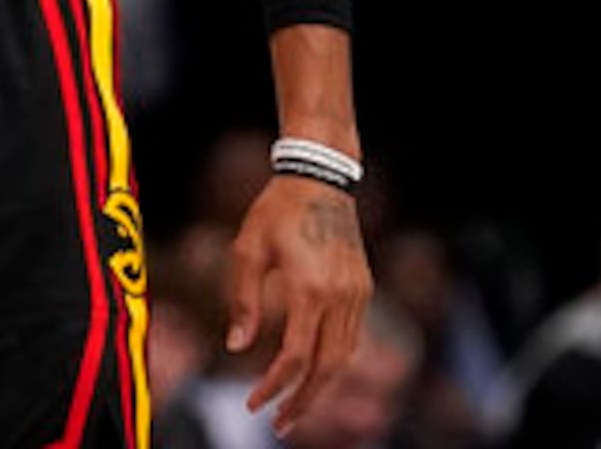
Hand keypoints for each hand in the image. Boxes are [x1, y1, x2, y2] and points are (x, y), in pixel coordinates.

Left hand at [228, 175, 368, 437]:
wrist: (321, 176)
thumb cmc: (276, 210)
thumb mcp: (247, 249)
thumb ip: (243, 301)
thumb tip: (237, 348)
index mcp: (308, 287)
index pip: (294, 356)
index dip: (272, 387)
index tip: (252, 404)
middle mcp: (339, 295)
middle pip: (327, 367)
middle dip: (303, 401)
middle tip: (279, 424)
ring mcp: (357, 292)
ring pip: (344, 356)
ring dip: (321, 386)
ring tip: (295, 406)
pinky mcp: (364, 286)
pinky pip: (351, 336)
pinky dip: (333, 360)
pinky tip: (314, 370)